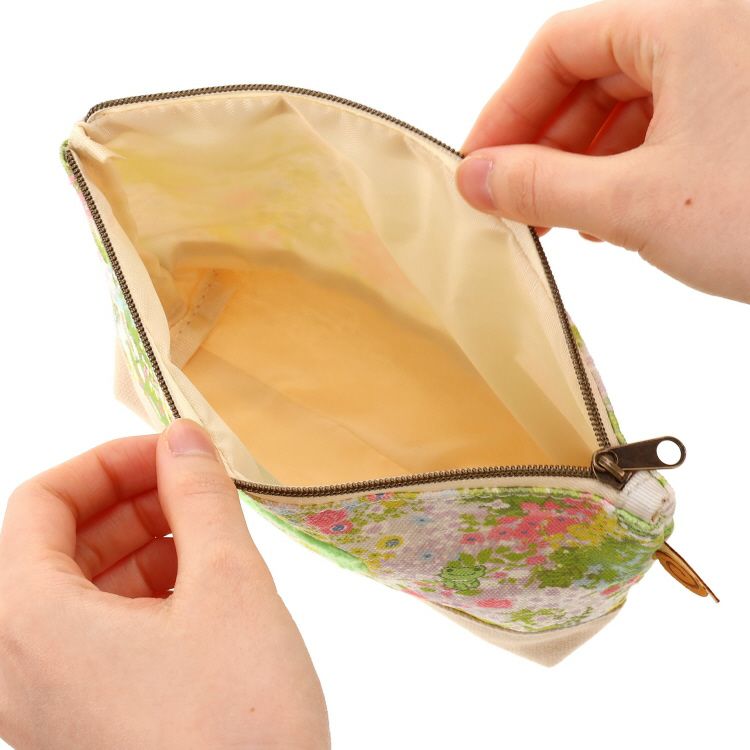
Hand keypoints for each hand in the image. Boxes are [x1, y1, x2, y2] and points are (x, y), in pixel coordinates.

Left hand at [0, 419, 329, 749]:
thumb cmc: (238, 723)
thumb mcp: (229, 584)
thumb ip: (200, 497)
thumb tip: (185, 436)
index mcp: (27, 622)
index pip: (40, 501)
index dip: (108, 461)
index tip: (170, 451)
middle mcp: (17, 665)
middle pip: (55, 544)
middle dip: (130, 501)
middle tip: (197, 485)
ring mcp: (47, 702)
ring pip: (78, 590)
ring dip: (141, 545)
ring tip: (210, 534)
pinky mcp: (84, 724)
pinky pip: (96, 635)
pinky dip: (144, 594)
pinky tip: (203, 588)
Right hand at [455, 0, 749, 303]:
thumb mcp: (634, 203)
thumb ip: (541, 185)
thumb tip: (476, 177)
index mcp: (689, 21)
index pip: (561, 46)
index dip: (508, 107)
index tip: (479, 163)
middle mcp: (715, 32)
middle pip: (593, 72)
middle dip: (544, 141)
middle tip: (513, 199)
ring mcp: (734, 74)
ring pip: (628, 103)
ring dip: (580, 160)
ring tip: (557, 215)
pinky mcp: (744, 118)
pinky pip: (666, 126)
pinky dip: (623, 167)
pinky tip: (607, 212)